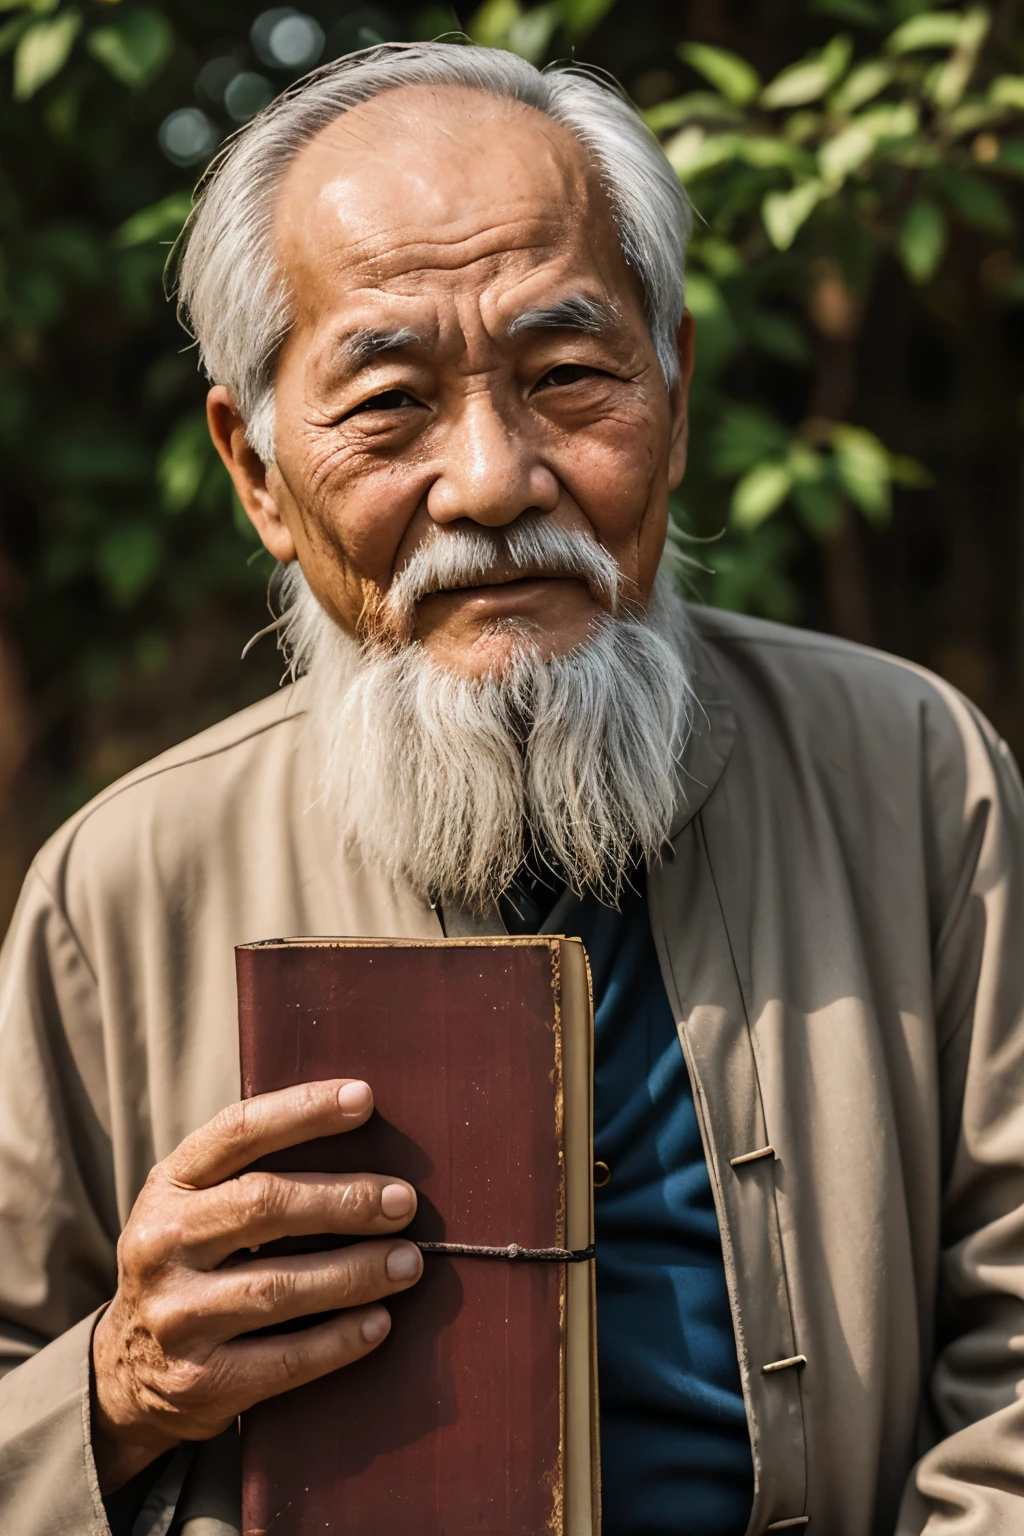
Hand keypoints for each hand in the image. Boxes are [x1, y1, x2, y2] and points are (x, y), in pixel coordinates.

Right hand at [90, 1079, 421, 1492]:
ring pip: (279, 1286)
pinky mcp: (200, 1380)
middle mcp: (161, 1244)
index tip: (364, 1098)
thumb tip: (360, 1132)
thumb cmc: (192, 1265)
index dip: (302, 1110)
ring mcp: (176, 1316)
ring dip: (356, 1272)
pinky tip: (379, 1322)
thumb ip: (250, 1173)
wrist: (128, 1373)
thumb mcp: (195, 1208)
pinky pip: (285, 1358)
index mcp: (168, 1187)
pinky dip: (340, 1339)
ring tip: (409, 1262)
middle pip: (263, 1205)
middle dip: (344, 1200)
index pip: (237, 1132)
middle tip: (403, 1202)